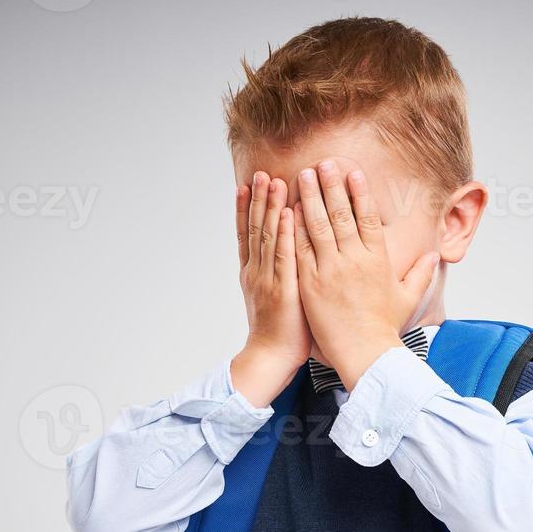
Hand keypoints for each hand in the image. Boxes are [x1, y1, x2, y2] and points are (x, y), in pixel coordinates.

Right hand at [231, 172, 309, 406]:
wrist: (271, 359)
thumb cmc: (281, 334)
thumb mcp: (274, 300)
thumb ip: (277, 277)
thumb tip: (284, 262)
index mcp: (253, 274)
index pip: (247, 234)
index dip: (246, 209)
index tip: (246, 185)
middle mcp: (256, 272)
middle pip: (255, 228)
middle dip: (258, 199)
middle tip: (259, 172)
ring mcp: (267, 279)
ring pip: (267, 236)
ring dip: (269, 207)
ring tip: (271, 180)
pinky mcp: (282, 289)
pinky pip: (283, 255)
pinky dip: (284, 233)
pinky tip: (286, 213)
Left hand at [293, 160, 440, 389]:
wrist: (365, 353)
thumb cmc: (384, 328)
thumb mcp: (407, 297)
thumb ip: (420, 273)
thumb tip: (433, 256)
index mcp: (378, 260)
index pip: (368, 217)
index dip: (359, 192)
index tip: (353, 172)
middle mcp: (354, 260)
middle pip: (341, 214)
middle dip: (331, 185)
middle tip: (323, 163)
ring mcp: (330, 270)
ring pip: (318, 225)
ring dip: (310, 197)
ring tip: (304, 176)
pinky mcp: (310, 283)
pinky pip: (300, 248)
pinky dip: (294, 227)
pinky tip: (288, 208)